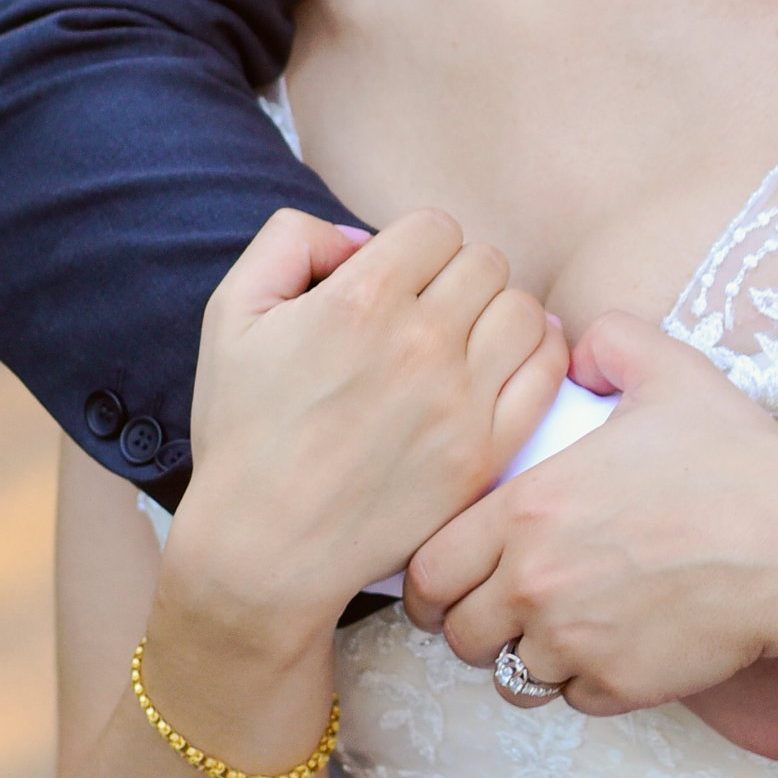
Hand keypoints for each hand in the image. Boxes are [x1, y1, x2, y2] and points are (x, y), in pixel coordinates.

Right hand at [174, 207, 566, 628]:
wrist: (263, 550)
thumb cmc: (244, 432)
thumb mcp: (232, 315)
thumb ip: (290, 241)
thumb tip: (361, 236)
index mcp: (360, 299)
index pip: (435, 227)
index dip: (414, 246)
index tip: (396, 279)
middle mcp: (419, 342)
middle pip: (484, 261)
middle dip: (454, 276)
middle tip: (426, 311)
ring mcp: (459, 399)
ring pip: (522, 308)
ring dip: (496, 312)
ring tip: (464, 337)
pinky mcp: (485, 450)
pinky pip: (546, 370)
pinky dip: (536, 353)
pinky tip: (505, 361)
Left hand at [404, 315, 777, 712]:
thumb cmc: (738, 462)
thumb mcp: (671, 373)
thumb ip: (609, 343)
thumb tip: (573, 349)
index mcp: (529, 507)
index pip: (428, 570)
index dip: (431, 579)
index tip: (451, 577)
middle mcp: (536, 582)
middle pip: (457, 634)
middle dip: (471, 623)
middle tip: (500, 606)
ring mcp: (574, 642)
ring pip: (508, 676)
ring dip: (525, 656)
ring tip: (560, 627)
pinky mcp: (616, 687)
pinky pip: (571, 699)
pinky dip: (584, 681)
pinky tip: (617, 642)